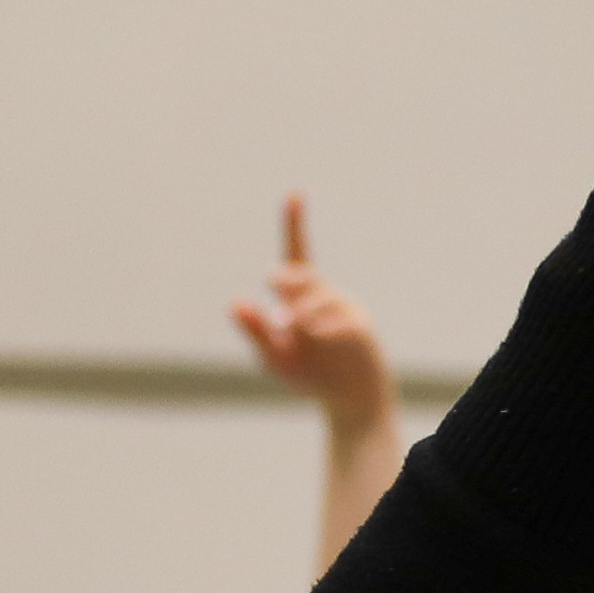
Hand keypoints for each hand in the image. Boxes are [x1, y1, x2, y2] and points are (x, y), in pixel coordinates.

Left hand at [229, 197, 393, 431]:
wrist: (348, 398)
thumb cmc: (309, 373)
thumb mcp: (274, 357)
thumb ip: (255, 332)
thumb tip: (233, 303)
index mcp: (299, 296)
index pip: (296, 254)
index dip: (294, 224)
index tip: (295, 194)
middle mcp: (322, 295)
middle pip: (301, 274)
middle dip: (286, 279)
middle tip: (272, 282)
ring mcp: (343, 309)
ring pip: (318, 298)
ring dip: (301, 310)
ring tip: (288, 326)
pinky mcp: (360, 328)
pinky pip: (340, 321)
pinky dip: (325, 327)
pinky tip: (315, 334)